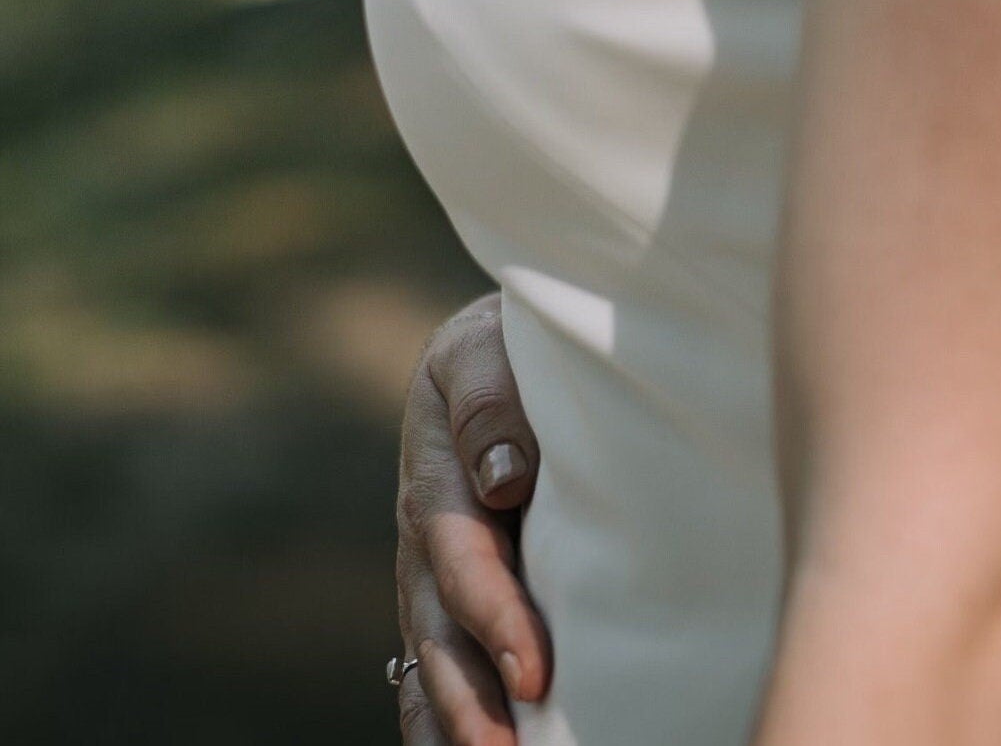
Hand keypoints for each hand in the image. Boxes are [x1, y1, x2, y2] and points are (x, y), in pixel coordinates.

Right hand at [395, 291, 552, 744]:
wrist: (502, 334)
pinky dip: (440, 714)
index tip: (535, 668)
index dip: (496, 615)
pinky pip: (432, 661)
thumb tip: (504, 480)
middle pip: (439, 627)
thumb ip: (491, 400)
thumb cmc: (513, 335)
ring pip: (431, 656)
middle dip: (474, 694)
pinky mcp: (450, 586)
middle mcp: (425, 530)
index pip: (463, 556)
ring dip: (460, 718)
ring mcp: (430, 565)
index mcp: (436, 469)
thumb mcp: (491, 345)